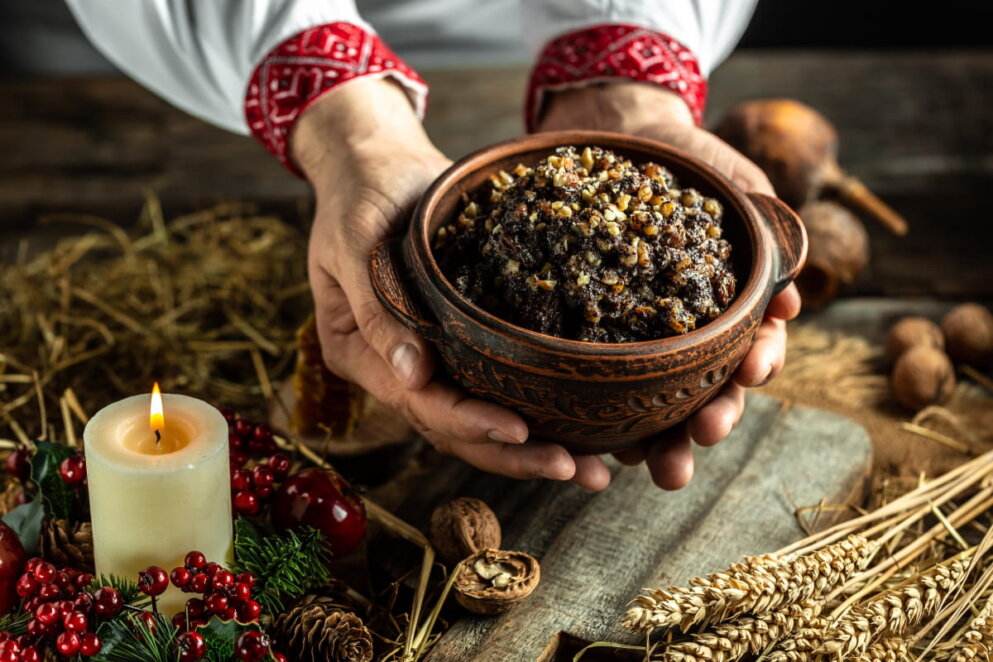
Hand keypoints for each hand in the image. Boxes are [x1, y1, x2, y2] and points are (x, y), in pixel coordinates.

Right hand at [292, 79, 610, 489]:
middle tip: (581, 472)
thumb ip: (377, 310)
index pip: (419, 404)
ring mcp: (428, 360)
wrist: (377, 161)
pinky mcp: (459, 342)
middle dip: (517, 455)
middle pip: (456, 428)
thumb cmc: (359, 192)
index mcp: (361, 354)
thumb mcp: (354, 241)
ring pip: (480, 418)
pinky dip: (536, 407)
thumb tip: (413, 376)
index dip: (469, 421)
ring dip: (534, 447)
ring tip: (596, 468)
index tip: (520, 430)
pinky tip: (583, 427)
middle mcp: (395, 369)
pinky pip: (497, 384)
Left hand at [537, 82, 801, 489]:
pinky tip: (593, 441)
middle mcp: (687, 334)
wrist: (617, 132)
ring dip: (658, 438)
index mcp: (730, 308)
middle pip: (707, 389)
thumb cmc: (688, 160)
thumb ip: (768, 234)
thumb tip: (791, 298)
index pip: (753, 347)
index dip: (758, 363)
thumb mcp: (735, 186)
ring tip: (653, 466)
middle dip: (711, 418)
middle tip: (702, 437)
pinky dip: (596, 415)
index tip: (754, 369)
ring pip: (652, 401)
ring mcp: (637, 339)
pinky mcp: (590, 336)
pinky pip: (593, 381)